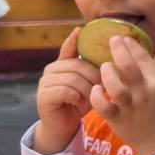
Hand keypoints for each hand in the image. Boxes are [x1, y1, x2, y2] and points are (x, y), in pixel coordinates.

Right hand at [33, 28, 98, 154]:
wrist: (64, 126)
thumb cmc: (80, 103)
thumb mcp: (89, 85)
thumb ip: (93, 71)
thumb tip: (111, 58)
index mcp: (63, 64)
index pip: (68, 48)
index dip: (73, 39)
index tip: (80, 29)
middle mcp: (52, 70)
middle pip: (77, 65)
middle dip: (93, 77)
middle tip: (99, 89)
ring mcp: (45, 82)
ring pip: (72, 79)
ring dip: (86, 90)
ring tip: (89, 98)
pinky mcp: (43, 95)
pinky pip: (65, 91)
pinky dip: (76, 97)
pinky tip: (78, 103)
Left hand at [89, 35, 154, 154]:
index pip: (143, 58)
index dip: (132, 46)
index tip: (124, 38)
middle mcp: (144, 93)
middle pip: (128, 66)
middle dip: (118, 50)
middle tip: (111, 41)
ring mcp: (129, 106)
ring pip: (114, 85)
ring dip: (106, 73)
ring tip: (103, 66)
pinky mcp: (117, 119)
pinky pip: (102, 105)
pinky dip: (96, 96)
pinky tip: (95, 89)